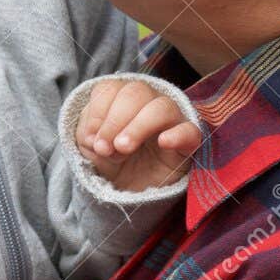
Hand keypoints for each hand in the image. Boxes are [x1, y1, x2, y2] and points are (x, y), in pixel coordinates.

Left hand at [75, 78, 201, 192]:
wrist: (131, 192)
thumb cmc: (112, 159)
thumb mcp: (91, 147)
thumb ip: (88, 134)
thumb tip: (95, 137)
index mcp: (122, 98)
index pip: (111, 87)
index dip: (98, 111)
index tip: (90, 139)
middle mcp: (148, 102)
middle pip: (136, 92)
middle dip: (115, 120)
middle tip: (105, 148)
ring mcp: (171, 121)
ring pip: (162, 107)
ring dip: (138, 126)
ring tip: (123, 148)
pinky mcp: (187, 143)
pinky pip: (190, 131)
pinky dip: (177, 134)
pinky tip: (163, 142)